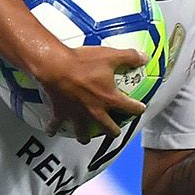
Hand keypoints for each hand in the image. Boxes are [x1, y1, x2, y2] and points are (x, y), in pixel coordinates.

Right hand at [32, 44, 147, 142]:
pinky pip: (56, 124)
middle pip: (108, 128)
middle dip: (113, 131)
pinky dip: (53, 128)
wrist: (56, 65)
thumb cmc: (82, 61)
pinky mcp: (61, 112)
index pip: (129, 108)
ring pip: (82, 133)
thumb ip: (129, 56)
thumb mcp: (110, 56)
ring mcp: (77, 114)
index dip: (137, 109)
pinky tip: (51, 131)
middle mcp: (94, 110)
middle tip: (114, 131)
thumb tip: (143, 57)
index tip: (140, 109)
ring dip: (84, 137)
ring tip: (85, 138)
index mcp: (109, 98)